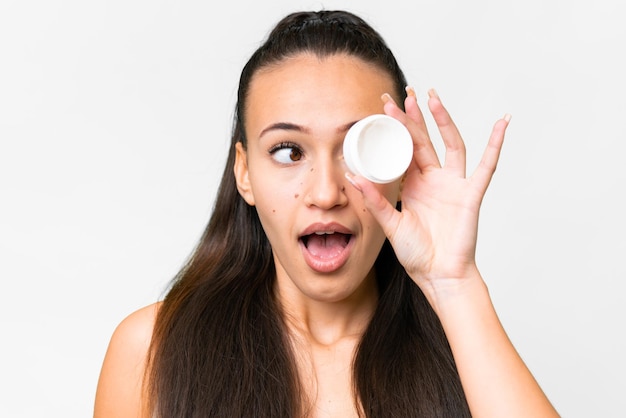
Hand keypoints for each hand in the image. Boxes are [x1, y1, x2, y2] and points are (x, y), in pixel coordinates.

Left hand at [347, 88, 509, 295]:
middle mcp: (434, 179)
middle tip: (403, 93)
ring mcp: (454, 184)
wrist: (439, 275)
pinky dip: (495, 144)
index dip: (395, 128)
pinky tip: (502, 123)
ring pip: (451, 144)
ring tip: (433, 97)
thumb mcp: (391, 223)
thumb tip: (352, 175)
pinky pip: (487, 166)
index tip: (383, 106)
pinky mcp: (471, 194)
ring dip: (444, 121)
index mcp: (413, 184)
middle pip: (424, 140)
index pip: (403, 148)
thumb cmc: (417, 253)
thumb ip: (375, 200)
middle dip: (414, 117)